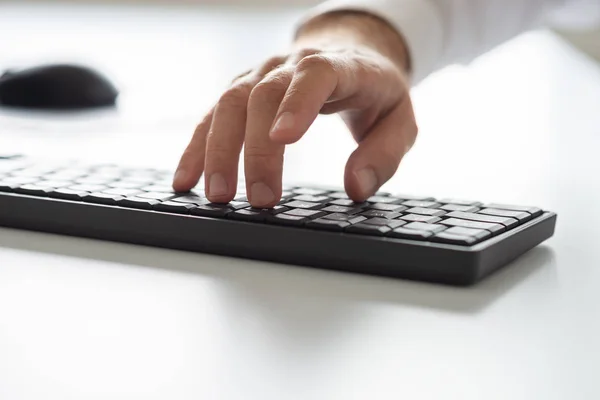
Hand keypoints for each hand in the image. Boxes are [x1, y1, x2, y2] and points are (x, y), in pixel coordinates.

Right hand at [173, 12, 417, 207]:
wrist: (348, 51)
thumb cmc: (375, 90)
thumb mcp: (400, 120)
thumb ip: (384, 154)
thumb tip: (357, 188)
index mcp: (339, 66)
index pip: (314, 75)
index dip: (297, 103)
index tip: (284, 139)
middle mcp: (292, 66)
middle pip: (262, 96)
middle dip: (257, 149)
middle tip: (261, 199)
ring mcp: (262, 75)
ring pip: (230, 103)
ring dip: (218, 150)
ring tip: (217, 195)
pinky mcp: (243, 90)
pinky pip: (213, 114)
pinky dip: (198, 147)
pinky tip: (187, 178)